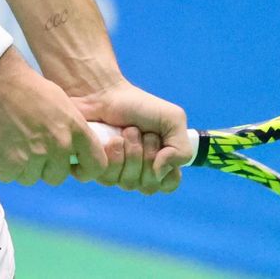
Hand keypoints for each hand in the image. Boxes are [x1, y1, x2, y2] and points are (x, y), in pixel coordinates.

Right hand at [0, 49, 113, 186]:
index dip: (85, 170)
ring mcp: (34, 156)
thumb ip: (71, 129)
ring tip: (13, 146)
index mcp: (75, 129)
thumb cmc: (27, 86)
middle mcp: (59, 145)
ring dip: (23, 167)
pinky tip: (1, 149)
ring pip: (32, 178)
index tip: (74, 168)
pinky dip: (4, 167)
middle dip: (45, 167)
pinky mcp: (10, 163)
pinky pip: (10, 176)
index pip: (96, 164)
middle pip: (57, 176)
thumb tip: (72, 150)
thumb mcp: (61, 102)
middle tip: (31, 149)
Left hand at [72, 81, 188, 194]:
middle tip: (140, 132)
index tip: (161, 147)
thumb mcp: (172, 119)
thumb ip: (182, 150)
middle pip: (149, 186)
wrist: (104, 94)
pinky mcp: (97, 170)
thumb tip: (161, 173)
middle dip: (147, 155)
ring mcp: (118, 174)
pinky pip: (108, 178)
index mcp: (160, 163)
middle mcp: (139, 173)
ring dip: (130, 152)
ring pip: (129, 183)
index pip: (168, 185)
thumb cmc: (138, 105)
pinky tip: (110, 139)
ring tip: (125, 131)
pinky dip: (112, 155)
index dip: (167, 169)